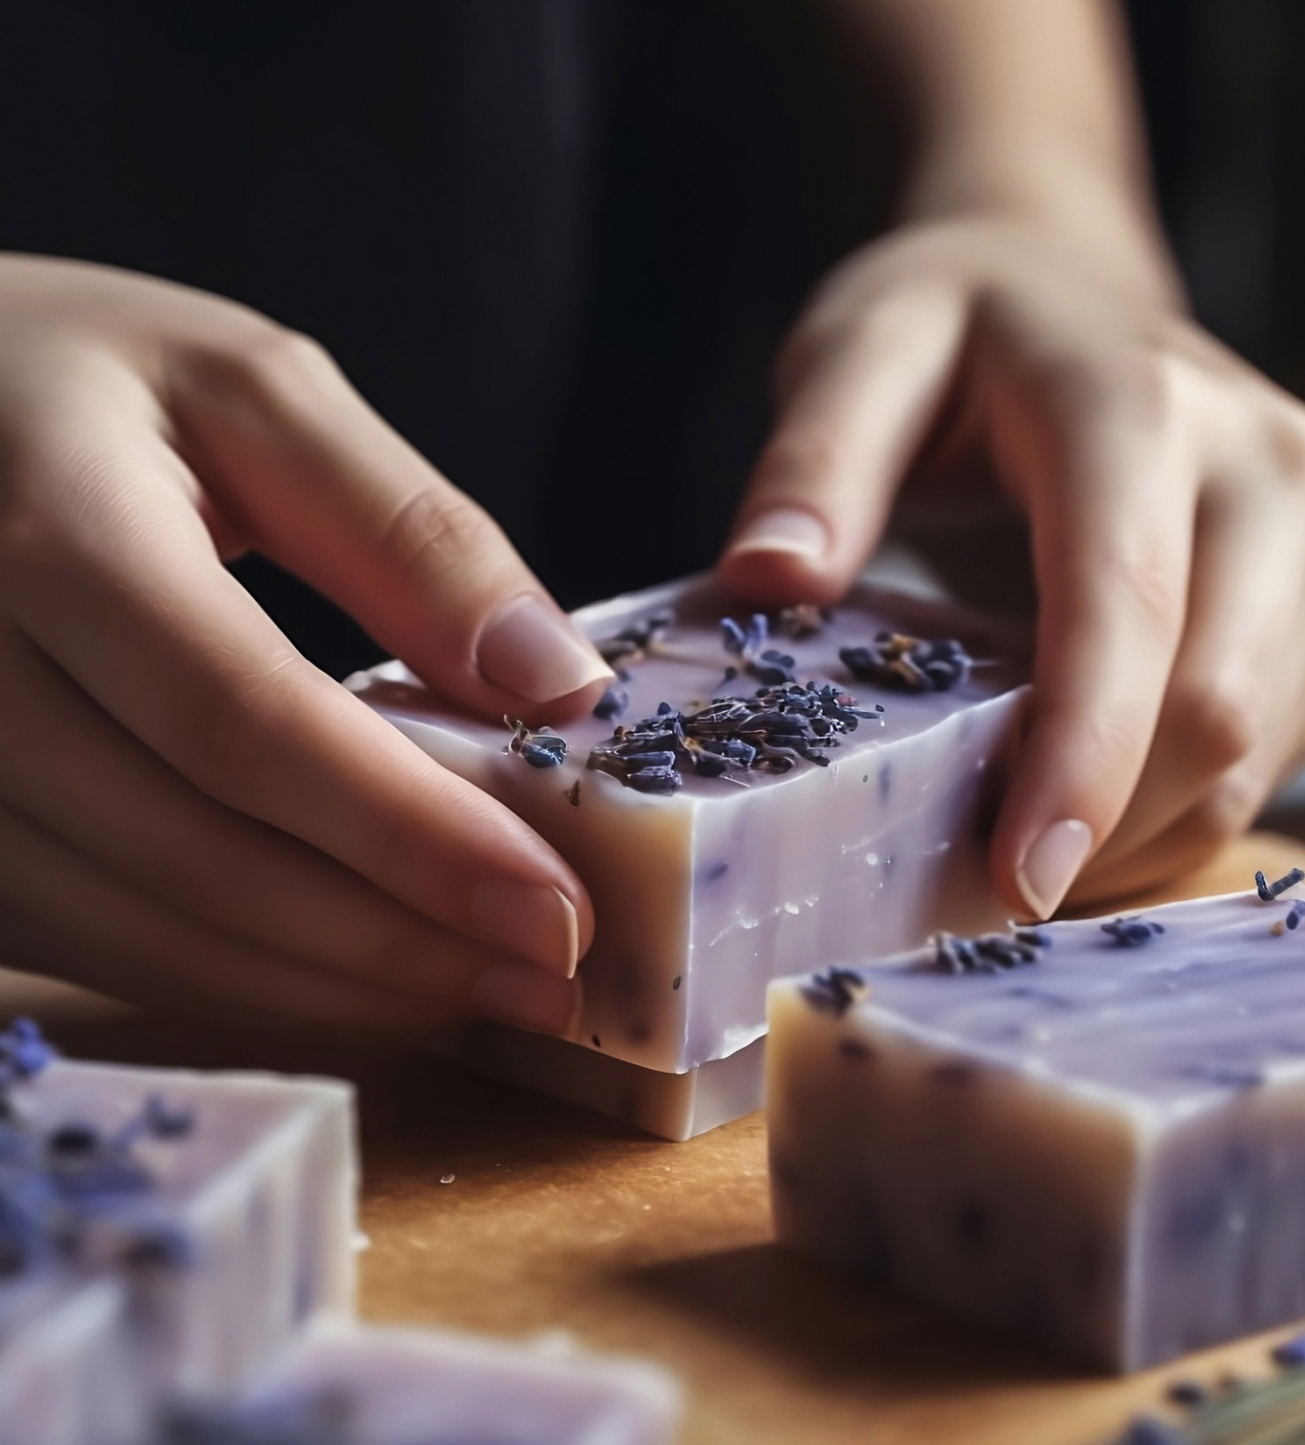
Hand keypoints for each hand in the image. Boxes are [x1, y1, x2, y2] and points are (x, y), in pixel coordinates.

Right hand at [0, 255, 613, 1030]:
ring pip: (143, 932)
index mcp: (46, 533)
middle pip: (197, 855)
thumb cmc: (75, 385)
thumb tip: (559, 686)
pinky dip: (241, 979)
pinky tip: (355, 974)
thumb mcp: (250, 394)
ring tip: (481, 991)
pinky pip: (94, 944)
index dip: (407, 832)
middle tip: (551, 977)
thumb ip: (409, 535)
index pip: (244, 722)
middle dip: (393, 937)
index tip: (553, 906)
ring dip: (331, 984)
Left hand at [718, 217, 1304, 915]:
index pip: (1128, 609)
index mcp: (1142, 408)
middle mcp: (1265, 471)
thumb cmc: (956, 324)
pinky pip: (1276, 747)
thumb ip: (817, 455)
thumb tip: (768, 578)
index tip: (1012, 879)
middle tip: (987, 885)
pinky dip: (1180, 808)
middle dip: (1110, 823)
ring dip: (1146, 831)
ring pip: (1264, 747)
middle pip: (1221, 703)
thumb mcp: (863, 349)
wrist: (1068, 289)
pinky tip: (1086, 808)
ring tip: (1022, 848)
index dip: (1078, 762)